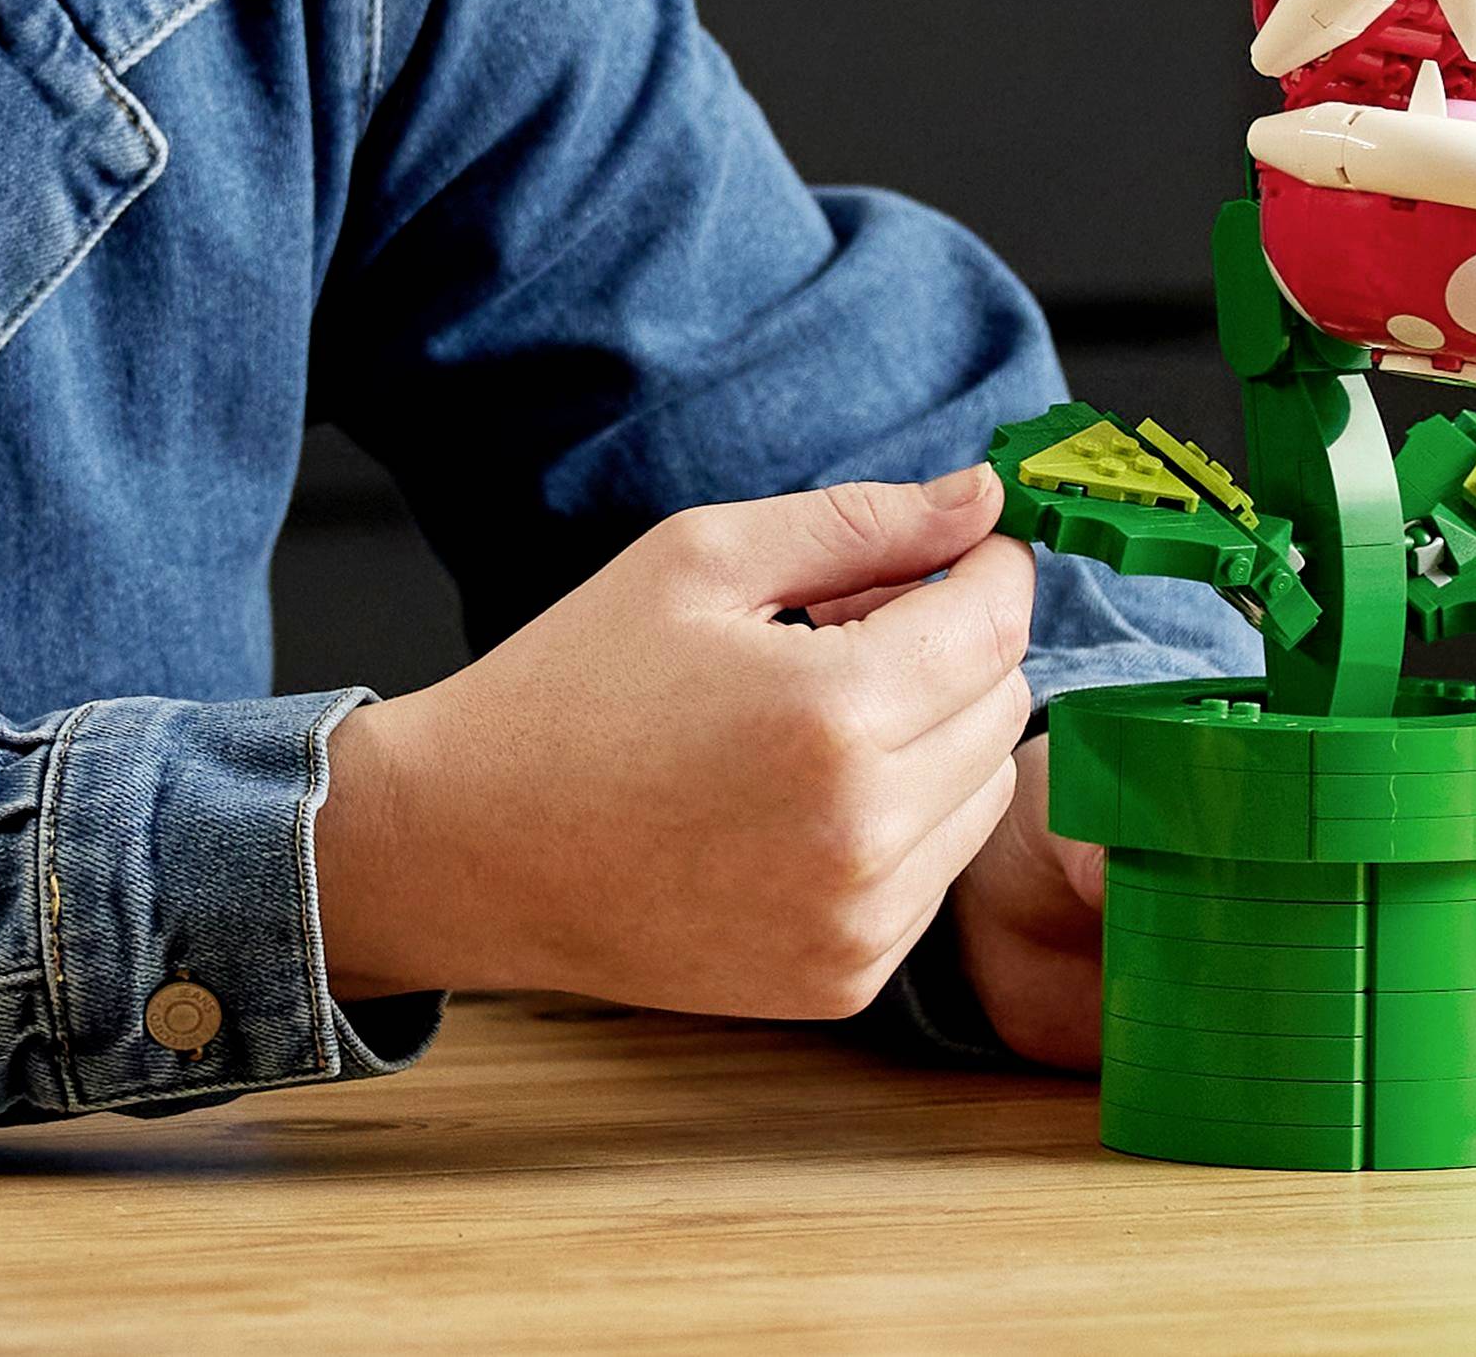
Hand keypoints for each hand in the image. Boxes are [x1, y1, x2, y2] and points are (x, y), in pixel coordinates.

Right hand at [313, 463, 1033, 1019]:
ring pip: (982, 790)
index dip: (989, 567)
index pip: (998, 622)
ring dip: (936, 732)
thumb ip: (863, 522)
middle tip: (856, 617)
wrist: (471, 844)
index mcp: (833, 712)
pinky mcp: (844, 979)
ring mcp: (858, 922)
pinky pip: (934, 871)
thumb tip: (986, 496)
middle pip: (1004, 703)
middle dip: (954, 643)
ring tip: (823, 703)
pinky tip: (804, 788)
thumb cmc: (576, 684)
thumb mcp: (705, 559)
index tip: (956, 548)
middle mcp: (864, 832)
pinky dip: (902, 817)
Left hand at [945, 750, 1475, 1069]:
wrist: (998, 915)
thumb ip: (1089, 829)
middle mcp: (1342, 847)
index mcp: (1308, 766)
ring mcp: (1331, 934)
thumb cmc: (1052, 814)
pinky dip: (1468, 1060)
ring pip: (1471, 955)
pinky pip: (1403, 1040)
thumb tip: (1099, 866)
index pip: (1453, 756)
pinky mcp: (1303, 1019)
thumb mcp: (1068, 799)